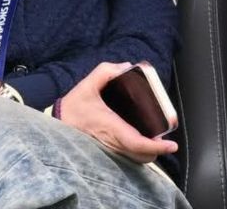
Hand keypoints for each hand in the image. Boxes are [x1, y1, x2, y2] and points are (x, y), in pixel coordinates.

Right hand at [57, 62, 178, 162]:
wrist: (54, 124)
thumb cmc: (72, 108)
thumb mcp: (86, 85)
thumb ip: (105, 72)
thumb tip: (126, 66)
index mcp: (110, 127)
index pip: (137, 143)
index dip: (157, 147)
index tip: (172, 145)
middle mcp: (112, 143)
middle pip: (142, 157)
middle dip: (156, 151)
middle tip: (164, 139)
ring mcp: (108, 151)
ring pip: (135, 160)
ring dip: (147, 153)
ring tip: (154, 141)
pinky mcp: (105, 154)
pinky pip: (126, 158)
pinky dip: (136, 153)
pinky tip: (139, 142)